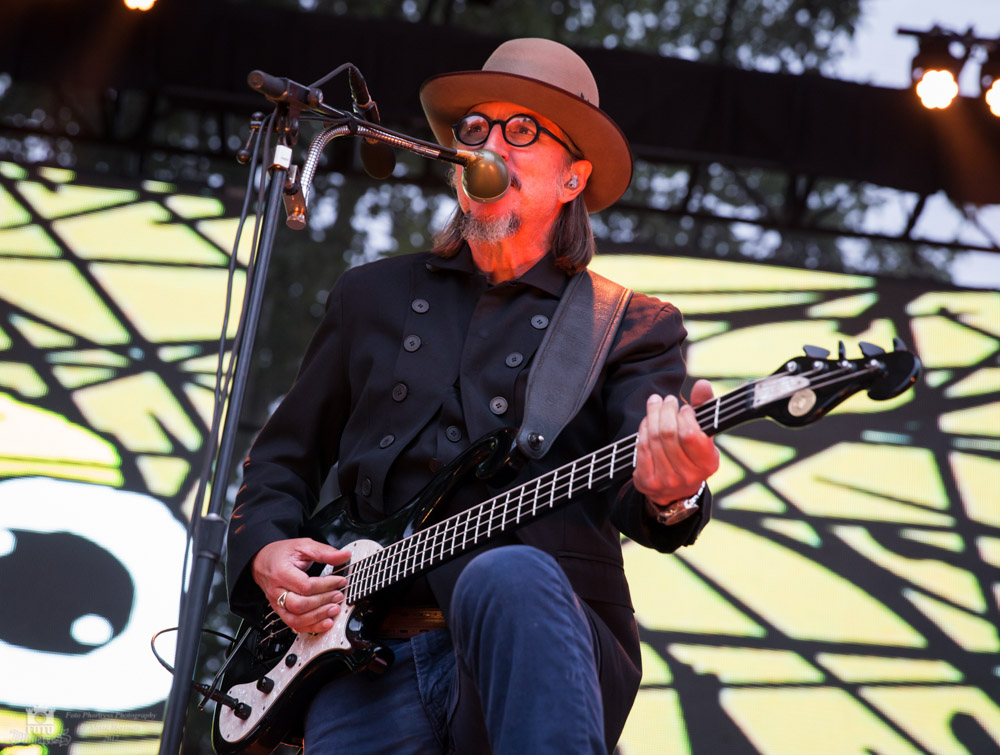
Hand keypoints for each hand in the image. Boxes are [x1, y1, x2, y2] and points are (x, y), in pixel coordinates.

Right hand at [251, 538, 350, 633]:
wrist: (262, 561)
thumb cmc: (281, 554)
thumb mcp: (303, 546)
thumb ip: (324, 552)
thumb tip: (344, 556)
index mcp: (281, 573)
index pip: (305, 586)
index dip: (326, 585)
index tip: (340, 581)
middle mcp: (276, 591)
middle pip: (300, 605)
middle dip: (323, 602)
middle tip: (339, 596)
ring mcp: (277, 603)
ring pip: (296, 619)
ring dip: (318, 617)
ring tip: (334, 610)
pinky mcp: (280, 611)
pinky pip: (294, 625)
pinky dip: (311, 627)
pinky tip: (325, 623)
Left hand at [633, 379, 719, 507]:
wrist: (676, 491)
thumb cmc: (692, 454)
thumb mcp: (704, 434)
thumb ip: (704, 407)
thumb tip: (702, 384)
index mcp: (708, 464)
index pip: (691, 435)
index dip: (685, 416)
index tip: (685, 408)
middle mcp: (688, 476)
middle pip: (668, 434)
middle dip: (666, 411)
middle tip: (668, 400)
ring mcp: (666, 480)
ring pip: (653, 439)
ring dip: (653, 415)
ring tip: (656, 403)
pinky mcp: (648, 481)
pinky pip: (641, 448)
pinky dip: (643, 430)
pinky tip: (648, 420)